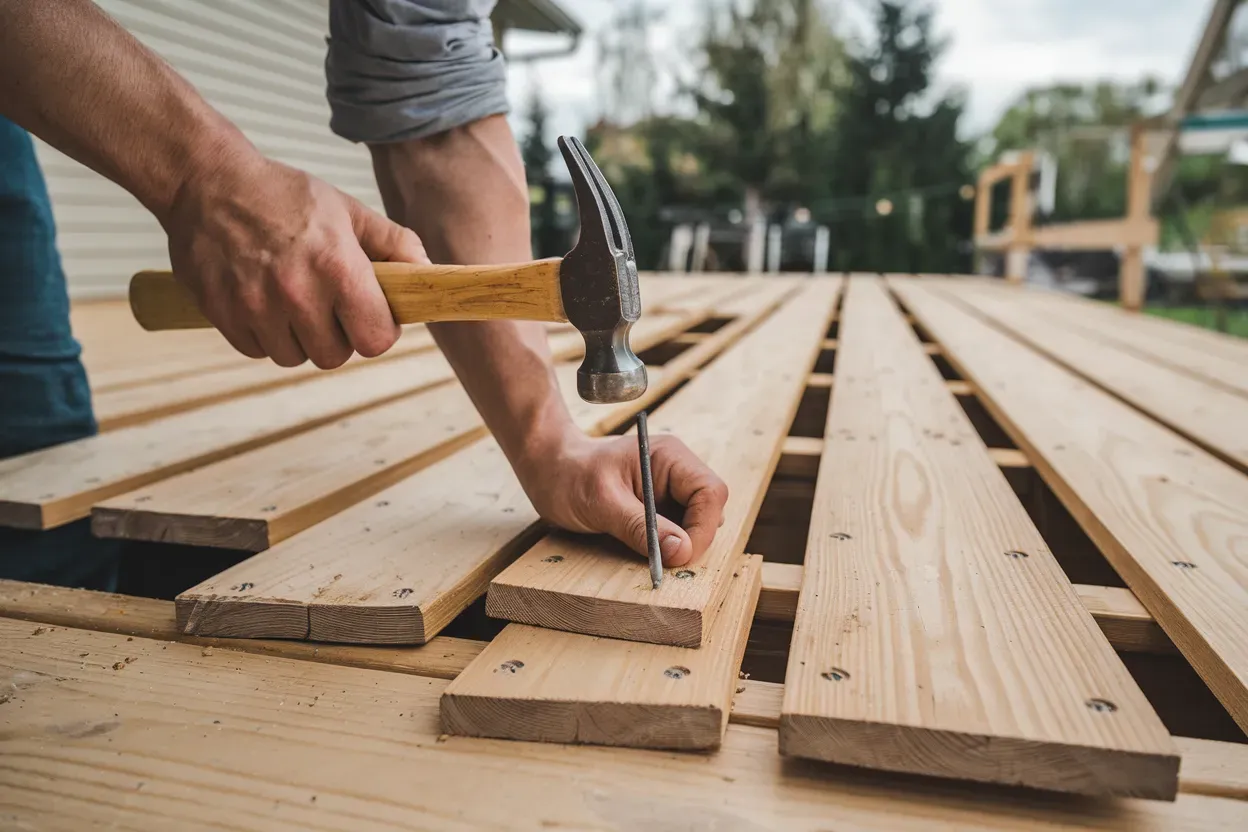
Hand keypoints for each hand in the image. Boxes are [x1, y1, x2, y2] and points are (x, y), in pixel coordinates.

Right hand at [160, 149, 427, 368]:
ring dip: (298, 338)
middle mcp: (296, 293)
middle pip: (334, 356)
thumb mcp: (346, 210)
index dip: (378, 331)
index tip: (369, 315)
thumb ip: (393, 243)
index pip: (375, 339)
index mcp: (337, 267)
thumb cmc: (282, 196)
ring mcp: (255, 306)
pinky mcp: (222, 314)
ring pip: (294, 357)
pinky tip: (263, 301)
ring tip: (293, 301)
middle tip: (328, 307)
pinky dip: (264, 335)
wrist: (206, 182)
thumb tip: (427, 270)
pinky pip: (257, 350)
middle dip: (337, 336)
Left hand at [515, 431, 728, 566]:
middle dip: (692, 539)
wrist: (547, 470)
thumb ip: (641, 527)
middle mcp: (676, 470)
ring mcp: (670, 489)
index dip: (701, 528)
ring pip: (696, 524)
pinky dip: (667, 546)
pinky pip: (677, 530)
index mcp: (669, 456)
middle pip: (709, 510)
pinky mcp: (660, 507)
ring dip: (680, 545)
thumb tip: (682, 551)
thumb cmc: (568, 476)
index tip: (679, 556)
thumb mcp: (602, 503)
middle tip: (665, 561)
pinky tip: (645, 550)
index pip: (709, 492)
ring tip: (650, 553)